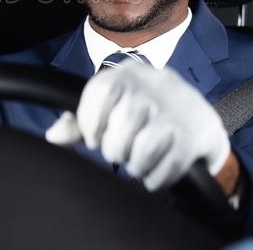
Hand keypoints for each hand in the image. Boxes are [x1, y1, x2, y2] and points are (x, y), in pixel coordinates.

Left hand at [46, 60, 229, 191]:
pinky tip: (152, 173)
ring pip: (144, 145)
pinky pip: (167, 166)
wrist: (199, 119)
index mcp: (130, 74)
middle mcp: (155, 86)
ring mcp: (177, 111)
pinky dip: (154, 178)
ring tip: (135, 162)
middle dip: (114, 147)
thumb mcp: (114, 106)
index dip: (91, 120)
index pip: (102, 89)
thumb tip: (53, 136)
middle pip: (124, 119)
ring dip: (134, 164)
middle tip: (118, 153)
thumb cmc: (144, 112)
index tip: (93, 138)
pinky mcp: (193, 138)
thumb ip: (81, 121)